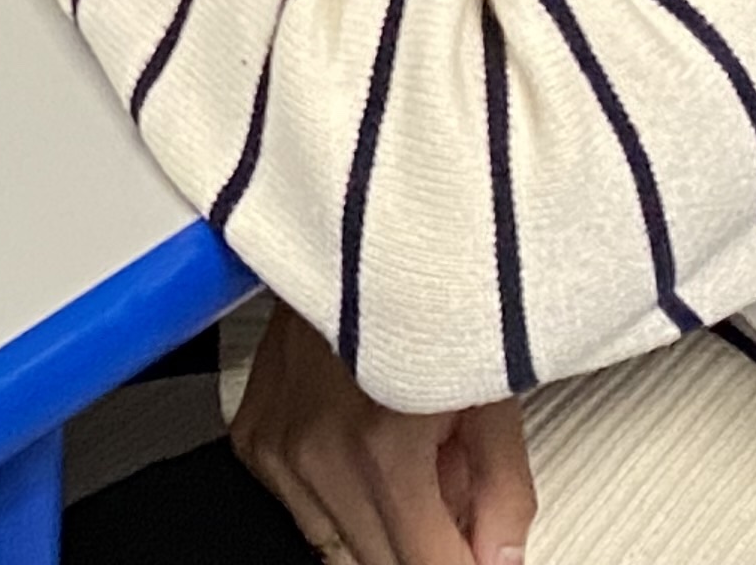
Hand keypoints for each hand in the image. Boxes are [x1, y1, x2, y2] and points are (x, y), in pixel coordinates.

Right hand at [230, 305, 533, 564]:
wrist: (344, 223)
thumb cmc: (418, 281)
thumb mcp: (488, 383)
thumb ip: (502, 487)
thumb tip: (501, 552)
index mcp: (381, 449)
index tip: (479, 555)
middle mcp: (317, 457)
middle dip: (428, 548)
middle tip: (455, 501)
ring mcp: (277, 451)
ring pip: (336, 548)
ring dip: (380, 528)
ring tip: (409, 464)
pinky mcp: (253, 440)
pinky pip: (300, 509)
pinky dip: (336, 497)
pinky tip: (363, 448)